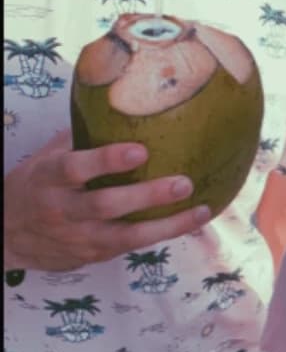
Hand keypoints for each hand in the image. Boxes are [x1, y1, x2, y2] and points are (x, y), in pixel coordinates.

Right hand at [4, 130, 211, 270]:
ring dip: (166, 225)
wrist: (6, 236)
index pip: (75, 168)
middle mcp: (62, 210)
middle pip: (105, 205)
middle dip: (145, 196)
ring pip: (125, 236)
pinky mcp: (95, 255)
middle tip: (183, 183)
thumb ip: (80, 136)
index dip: (106, 160)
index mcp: (48, 178)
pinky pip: (133, 246)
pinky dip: (164, 234)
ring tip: (200, 210)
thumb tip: (121, 96)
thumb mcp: (46, 158)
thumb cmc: (37, 186)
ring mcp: (79, 237)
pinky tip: (193, 221)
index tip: (140, 150)